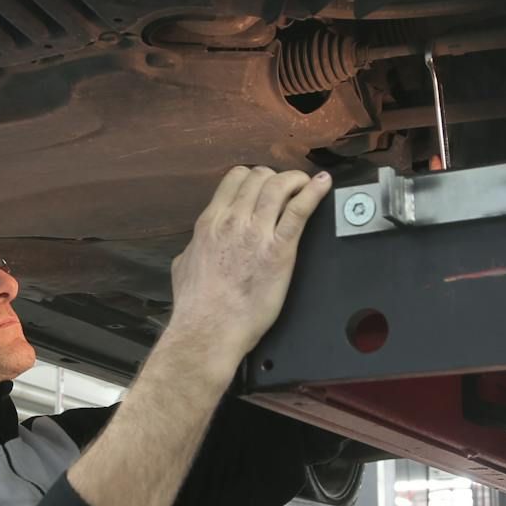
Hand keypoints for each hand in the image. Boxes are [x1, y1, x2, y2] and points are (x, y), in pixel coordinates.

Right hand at [164, 167, 331, 369]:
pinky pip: (299, 211)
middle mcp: (233, 220)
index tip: (262, 184)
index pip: (234, 179)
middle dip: (275, 177)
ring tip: (306, 183)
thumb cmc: (196, 305)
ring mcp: (257, 233)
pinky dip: (314, 192)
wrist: (209, 328)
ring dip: (295, 179)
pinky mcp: (279, 250)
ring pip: (279, 187)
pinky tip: (323, 184)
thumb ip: (193, 248)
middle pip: (259, 178)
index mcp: (210, 222)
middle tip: (286, 188)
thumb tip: (194, 246)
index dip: (253, 177)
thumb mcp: (183, 266)